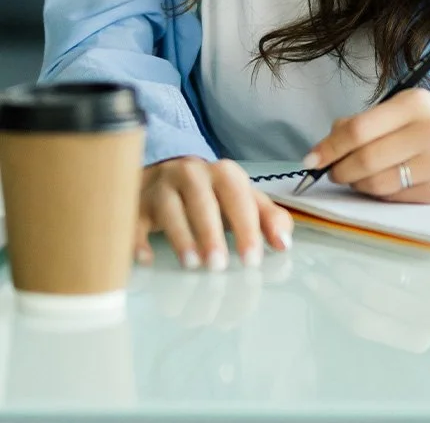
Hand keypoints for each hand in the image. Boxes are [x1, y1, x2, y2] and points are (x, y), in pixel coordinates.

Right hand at [135, 156, 293, 270]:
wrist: (164, 177)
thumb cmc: (212, 196)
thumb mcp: (242, 201)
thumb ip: (267, 218)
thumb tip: (285, 243)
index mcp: (223, 173)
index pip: (238, 197)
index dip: (246, 227)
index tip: (252, 259)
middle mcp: (191, 173)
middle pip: (202, 200)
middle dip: (211, 233)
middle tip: (219, 266)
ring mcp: (161, 186)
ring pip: (169, 207)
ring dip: (180, 236)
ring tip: (192, 264)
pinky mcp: (136, 202)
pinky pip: (134, 218)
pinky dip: (138, 238)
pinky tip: (146, 259)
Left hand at [304, 89, 429, 202]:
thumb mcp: (408, 108)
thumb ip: (368, 120)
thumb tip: (329, 138)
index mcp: (415, 104)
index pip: (359, 129)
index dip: (329, 147)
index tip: (311, 159)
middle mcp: (428, 132)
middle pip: (365, 159)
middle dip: (339, 170)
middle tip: (332, 172)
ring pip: (376, 184)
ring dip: (356, 185)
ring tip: (354, 178)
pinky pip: (395, 198)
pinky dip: (378, 194)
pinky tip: (379, 185)